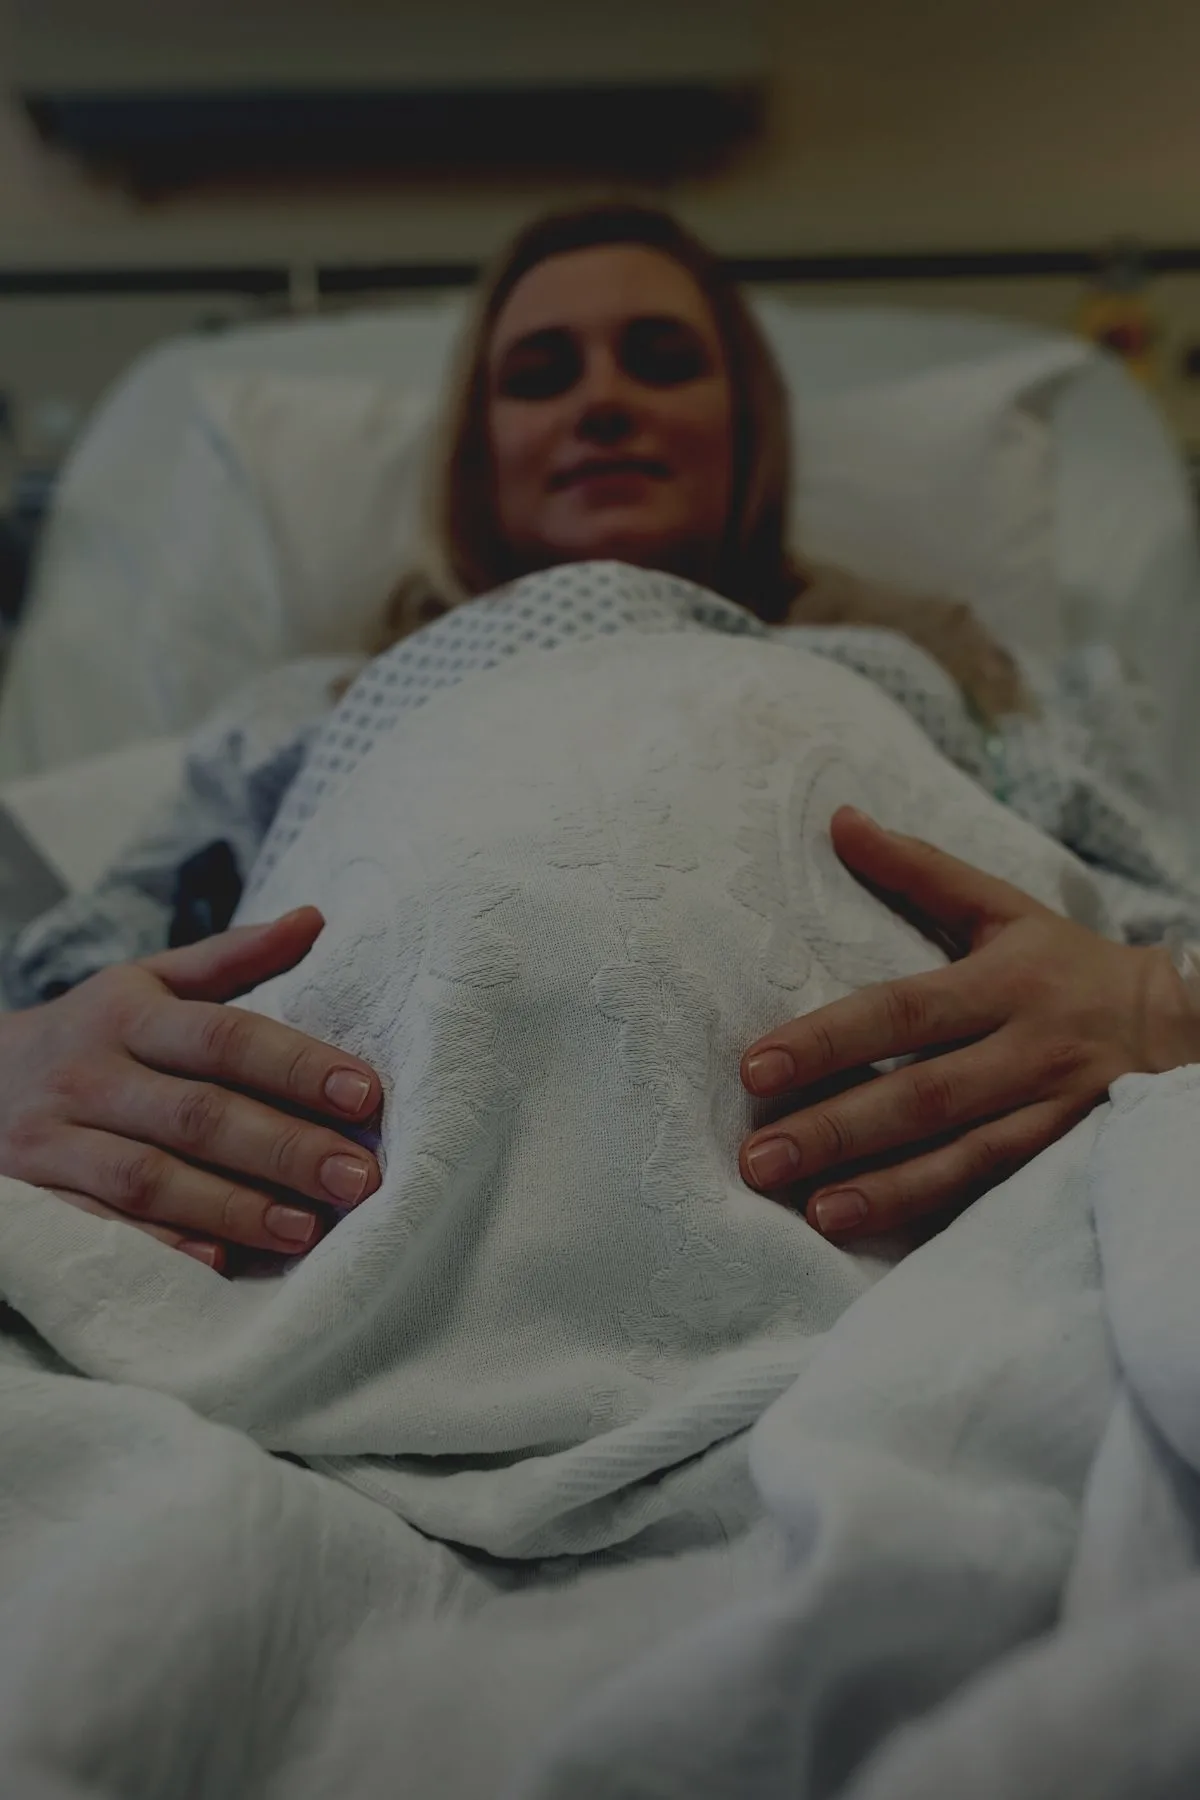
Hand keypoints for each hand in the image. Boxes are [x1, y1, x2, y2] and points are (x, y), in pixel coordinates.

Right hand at [0, 908, 381, 1273]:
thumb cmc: (93, 1032)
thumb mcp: (147, 982)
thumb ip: (231, 958)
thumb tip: (315, 918)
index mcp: (129, 1013)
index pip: (223, 1036)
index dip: (296, 1066)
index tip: (365, 1094)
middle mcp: (90, 1073)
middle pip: (197, 1114)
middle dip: (284, 1148)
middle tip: (356, 1177)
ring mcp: (55, 1138)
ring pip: (149, 1178)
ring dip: (232, 1207)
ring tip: (306, 1228)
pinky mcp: (32, 1196)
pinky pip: (99, 1227)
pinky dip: (158, 1247)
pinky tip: (218, 1263)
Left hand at [739, 807, 1196, 1239]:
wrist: (1187, 1026)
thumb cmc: (1069, 964)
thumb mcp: (1003, 908)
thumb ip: (919, 870)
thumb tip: (841, 819)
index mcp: (1004, 982)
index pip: (901, 1012)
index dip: (827, 1041)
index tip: (755, 1068)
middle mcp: (1028, 1050)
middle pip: (923, 1095)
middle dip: (836, 1130)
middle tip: (758, 1158)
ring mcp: (1052, 1113)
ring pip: (962, 1159)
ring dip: (883, 1190)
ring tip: (810, 1213)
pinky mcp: (1067, 1160)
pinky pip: (995, 1193)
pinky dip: (935, 1213)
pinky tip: (875, 1230)